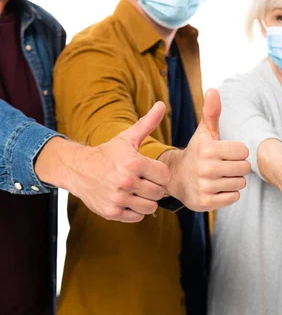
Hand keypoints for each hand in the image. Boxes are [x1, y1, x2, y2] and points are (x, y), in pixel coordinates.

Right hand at [56, 102, 170, 222]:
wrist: (78, 169)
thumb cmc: (108, 153)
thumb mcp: (127, 138)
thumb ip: (148, 123)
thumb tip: (162, 104)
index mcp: (133, 163)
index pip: (164, 175)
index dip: (160, 173)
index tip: (151, 170)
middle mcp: (125, 181)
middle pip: (159, 192)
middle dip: (155, 187)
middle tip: (145, 181)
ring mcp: (118, 199)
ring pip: (150, 207)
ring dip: (147, 200)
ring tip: (138, 190)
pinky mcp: (111, 212)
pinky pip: (137, 217)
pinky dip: (136, 211)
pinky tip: (129, 199)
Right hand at [162, 89, 249, 211]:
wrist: (176, 178)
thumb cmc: (197, 152)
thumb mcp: (204, 132)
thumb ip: (212, 112)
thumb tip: (213, 89)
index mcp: (207, 149)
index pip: (244, 151)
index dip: (237, 152)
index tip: (225, 153)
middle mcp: (205, 168)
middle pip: (244, 168)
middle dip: (237, 167)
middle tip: (223, 166)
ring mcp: (205, 187)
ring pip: (240, 183)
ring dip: (234, 180)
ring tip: (219, 177)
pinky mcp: (206, 203)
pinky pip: (234, 197)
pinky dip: (229, 194)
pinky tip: (217, 188)